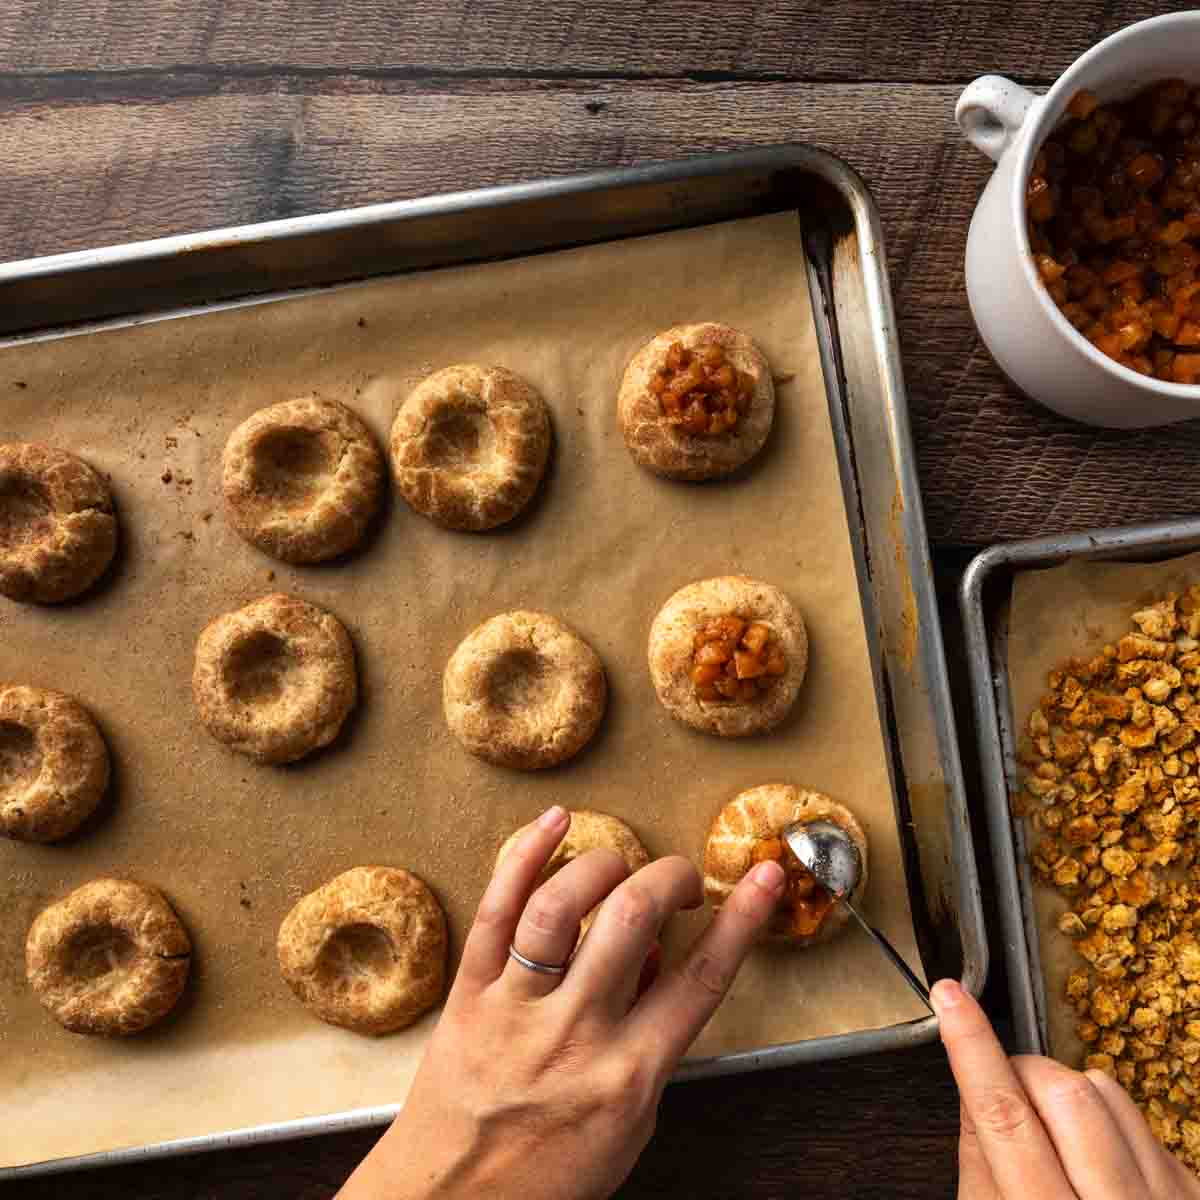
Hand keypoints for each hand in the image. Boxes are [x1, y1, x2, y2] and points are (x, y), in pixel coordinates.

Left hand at [340, 805, 784, 1199]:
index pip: (700, 980)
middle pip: (633, 921)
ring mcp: (516, 1009)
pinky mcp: (468, 994)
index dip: (741, 921)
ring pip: (562, 905)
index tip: (762, 879)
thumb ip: (651, 1047)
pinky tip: (552, 823)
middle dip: (668, 877)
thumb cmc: (543, 1178)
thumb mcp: (627, 1130)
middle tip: (677, 880)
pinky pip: (495, 912)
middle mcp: (575, 1033)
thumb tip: (656, 963)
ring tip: (619, 865)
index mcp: (627, 1075)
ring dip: (602, 865)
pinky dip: (522, 856)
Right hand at [933, 979, 1199, 1198]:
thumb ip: (980, 1171)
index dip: (971, 1048)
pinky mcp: (1196, 1193)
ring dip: (1066, 1092)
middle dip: (1022, 1071)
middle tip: (1004, 1088)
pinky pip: (1142, 1119)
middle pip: (1063, 1094)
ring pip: (1106, 1091)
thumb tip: (973, 1090)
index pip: (1004, 1119)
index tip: (950, 994)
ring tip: (1053, 1136)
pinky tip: (1096, 1162)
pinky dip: (1106, 1119)